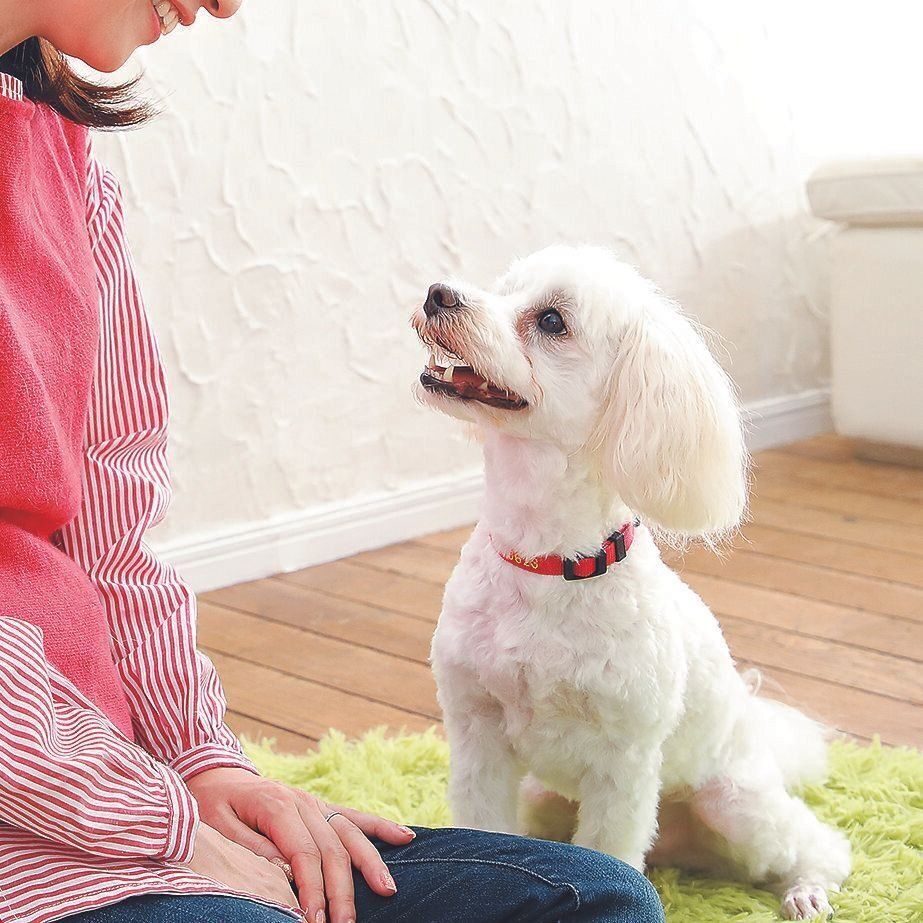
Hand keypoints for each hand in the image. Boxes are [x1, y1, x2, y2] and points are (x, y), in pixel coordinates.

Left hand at [187, 767, 415, 922]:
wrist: (213, 774)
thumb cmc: (212, 805)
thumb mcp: (219, 830)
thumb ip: (252, 852)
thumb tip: (287, 876)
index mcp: (278, 806)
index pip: (305, 855)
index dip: (314, 890)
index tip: (316, 921)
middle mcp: (303, 802)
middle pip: (333, 849)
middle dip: (342, 891)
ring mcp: (315, 802)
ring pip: (350, 834)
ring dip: (370, 863)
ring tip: (387, 891)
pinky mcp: (320, 806)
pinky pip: (354, 816)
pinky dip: (380, 827)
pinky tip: (405, 837)